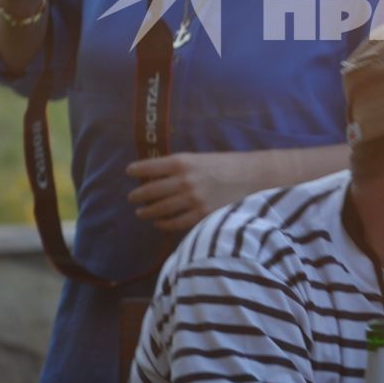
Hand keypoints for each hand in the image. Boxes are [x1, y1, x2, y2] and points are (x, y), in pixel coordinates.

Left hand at [128, 151, 261, 231]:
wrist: (254, 177)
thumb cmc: (227, 165)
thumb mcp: (201, 158)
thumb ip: (180, 167)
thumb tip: (156, 175)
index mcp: (183, 161)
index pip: (150, 167)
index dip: (136, 170)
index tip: (129, 172)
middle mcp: (184, 180)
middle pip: (151, 190)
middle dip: (138, 195)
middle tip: (132, 198)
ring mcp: (192, 199)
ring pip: (160, 209)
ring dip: (147, 211)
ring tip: (140, 212)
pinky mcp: (202, 215)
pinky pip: (175, 223)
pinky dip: (163, 224)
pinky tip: (159, 223)